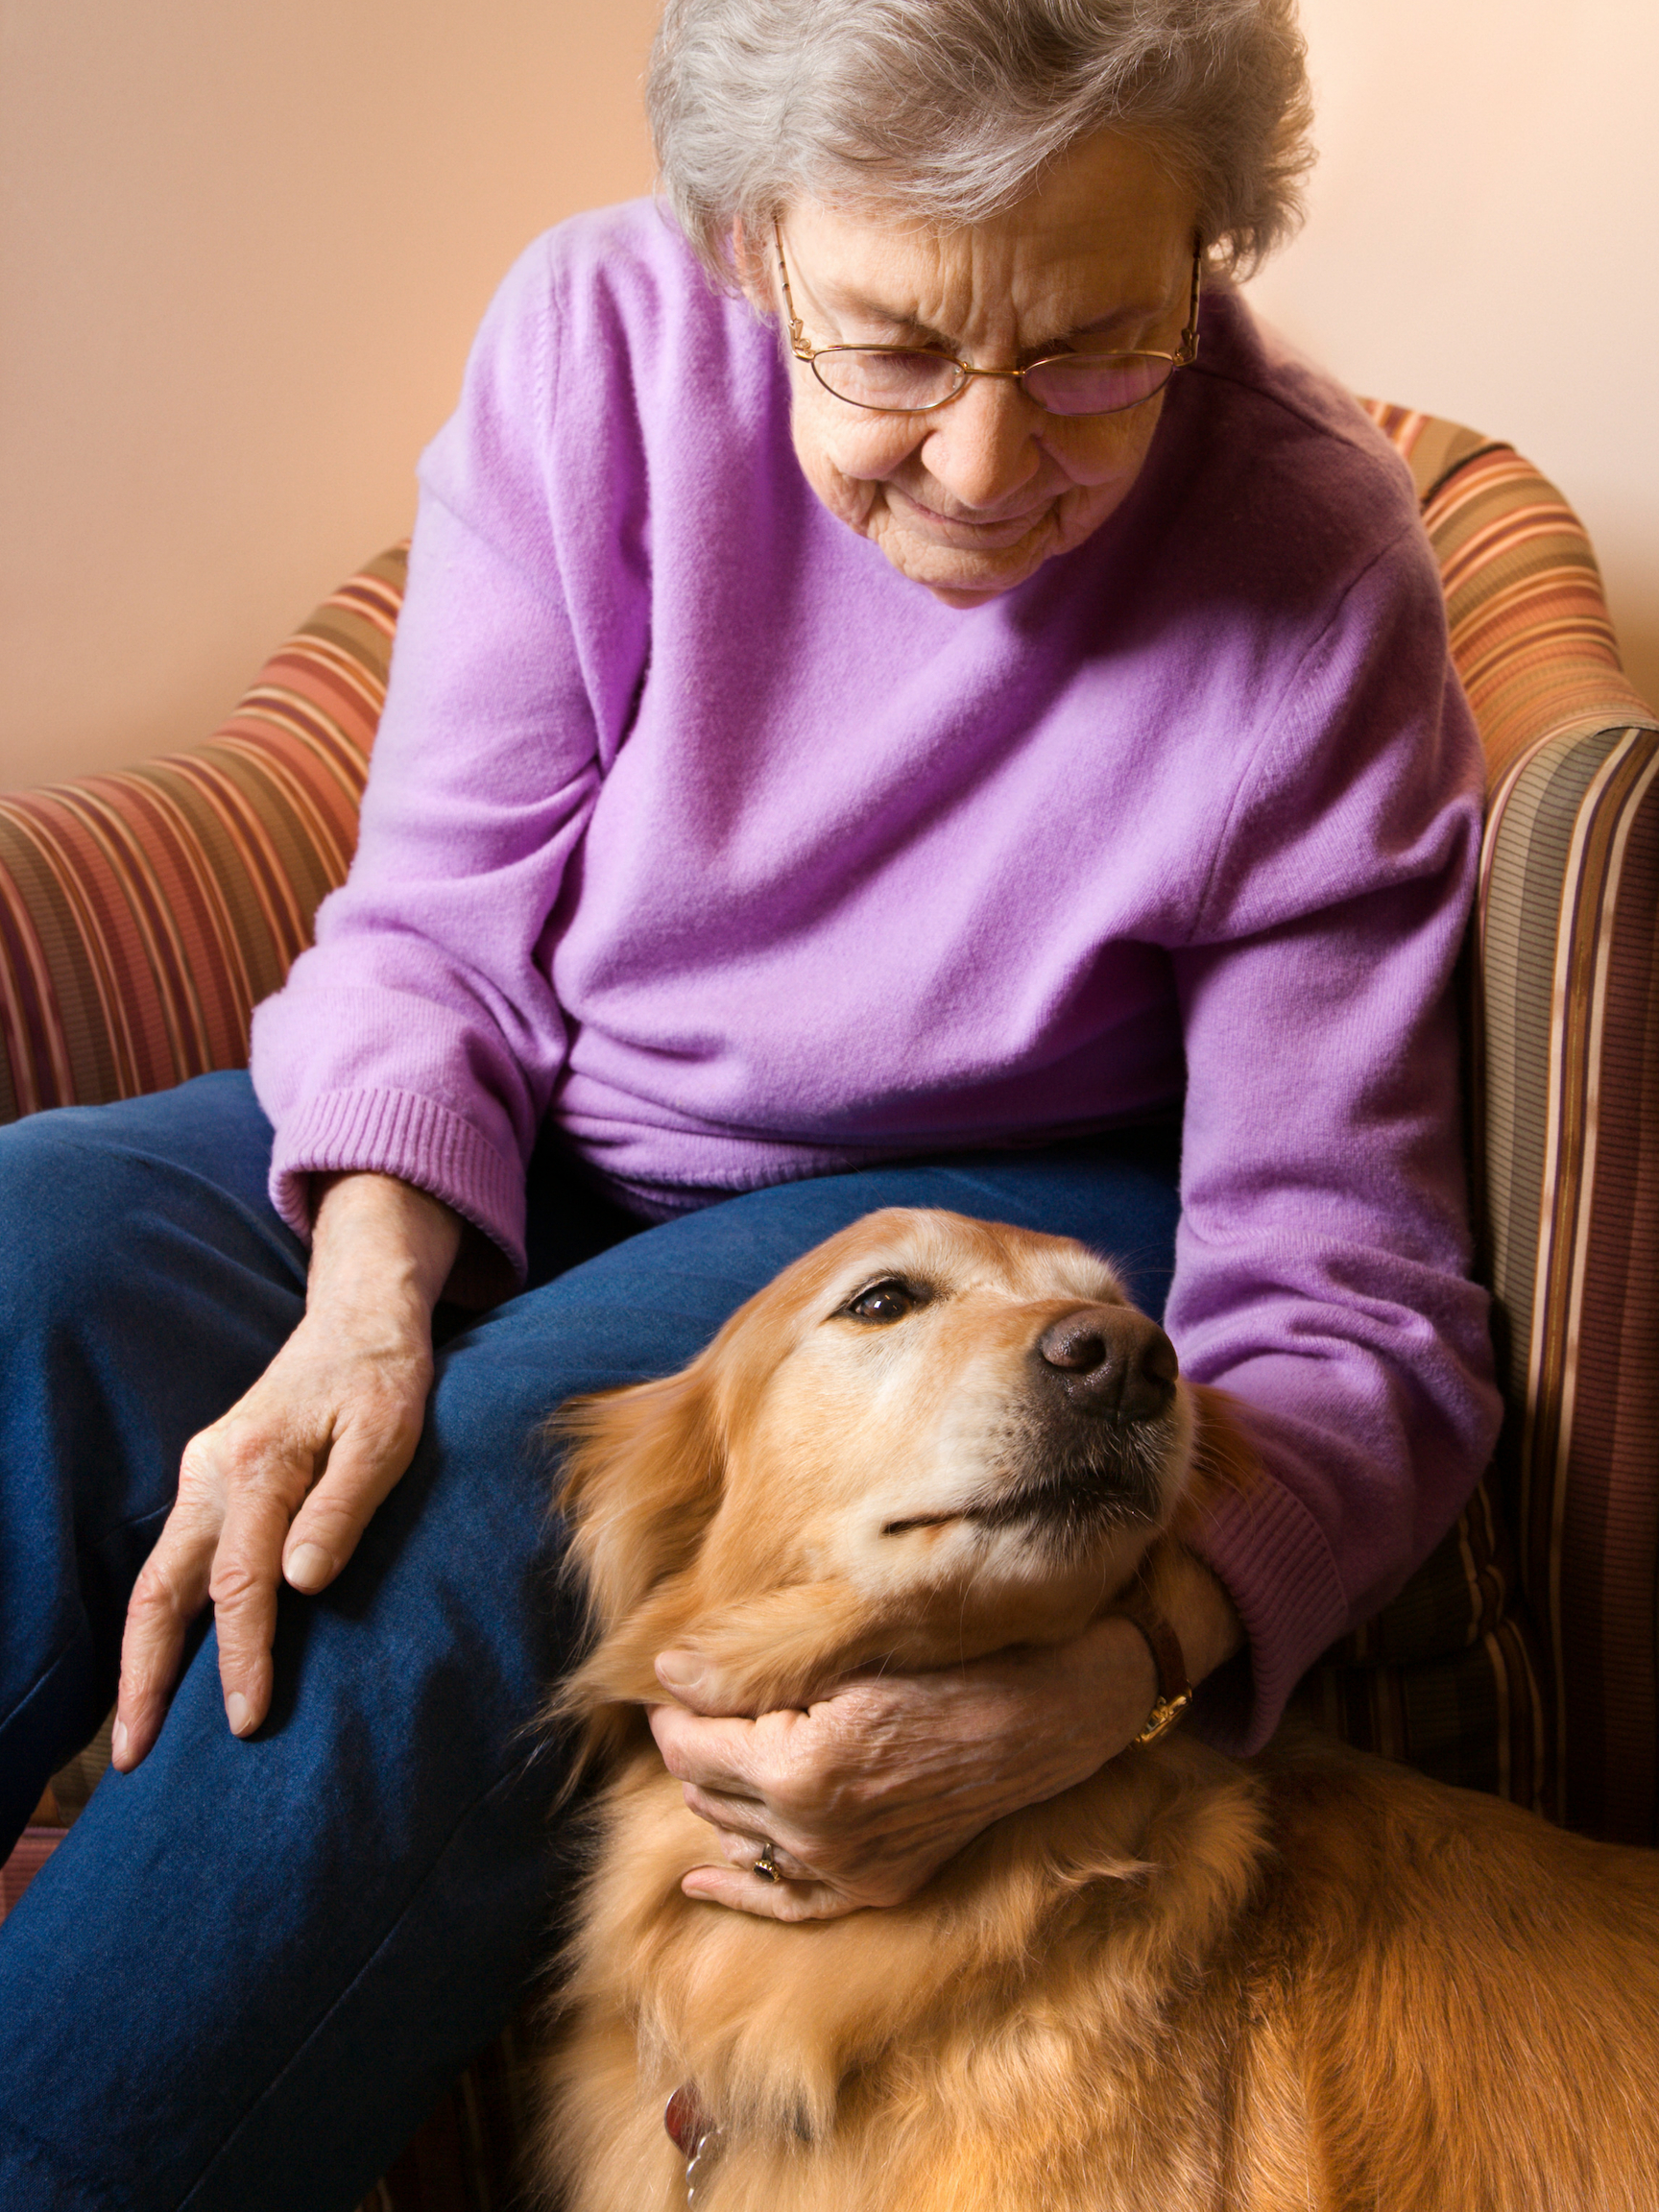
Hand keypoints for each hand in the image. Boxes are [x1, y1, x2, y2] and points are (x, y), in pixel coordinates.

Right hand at [112, 1172, 461, 1770]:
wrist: (360, 1317)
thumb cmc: (385, 1376)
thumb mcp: (388, 1432)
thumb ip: (346, 1505)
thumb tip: (302, 1583)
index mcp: (257, 1464)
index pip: (241, 1582)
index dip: (242, 1655)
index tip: (244, 1719)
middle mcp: (212, 1473)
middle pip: (161, 1590)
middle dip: (143, 1677)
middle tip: (131, 1757)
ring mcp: (204, 1476)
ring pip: (157, 1580)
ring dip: (142, 1656)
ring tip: (135, 1731)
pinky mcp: (212, 1482)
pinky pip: (176, 1561)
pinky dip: (162, 1620)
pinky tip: (167, 1666)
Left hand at [650, 1550, 1241, 1921]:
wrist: (1046, 1714)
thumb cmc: (952, 1662)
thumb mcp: (846, 1647)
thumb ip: (748, 1669)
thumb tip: (665, 1673)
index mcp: (798, 1768)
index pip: (692, 1746)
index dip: (674, 1711)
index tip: (673, 1683)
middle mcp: (815, 1834)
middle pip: (707, 1793)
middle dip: (693, 1750)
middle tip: (697, 1709)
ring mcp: (847, 1870)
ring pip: (740, 1840)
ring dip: (718, 1798)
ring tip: (713, 1756)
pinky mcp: (877, 1885)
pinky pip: (788, 1901)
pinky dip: (742, 1890)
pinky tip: (703, 1878)